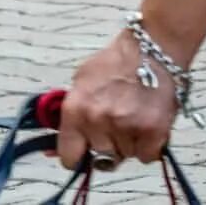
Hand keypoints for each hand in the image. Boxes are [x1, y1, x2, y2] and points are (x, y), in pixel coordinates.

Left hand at [56, 29, 179, 170]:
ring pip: (125, 155)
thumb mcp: (81, 81)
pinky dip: (149, 145)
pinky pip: (146, 156)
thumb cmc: (116, 63)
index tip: (86, 150)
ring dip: (130, 142)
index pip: (69, 157)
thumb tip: (52, 149)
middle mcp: (98, 120)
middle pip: (101, 157)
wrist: (153, 48)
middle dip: (109, 144)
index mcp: (76, 109)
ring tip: (135, 116)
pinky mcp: (153, 131)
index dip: (79, 155)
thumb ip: (69, 114)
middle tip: (117, 121)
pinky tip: (148, 123)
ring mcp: (126, 126)